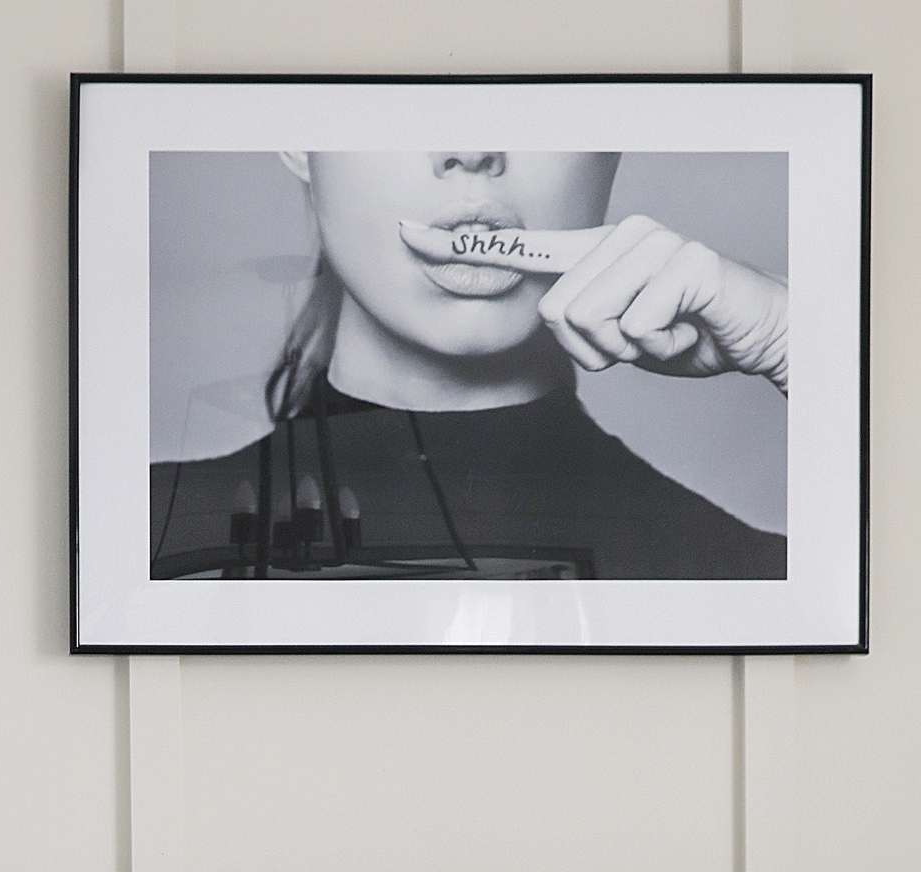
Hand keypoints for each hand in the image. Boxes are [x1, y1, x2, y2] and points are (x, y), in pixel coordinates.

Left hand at [397, 215, 788, 391]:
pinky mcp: (687, 261)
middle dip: (594, 348)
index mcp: (595, 252)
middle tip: (638, 338)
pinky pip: (637, 329)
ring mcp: (655, 242)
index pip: (522, 249)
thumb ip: (574, 321)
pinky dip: (661, 347)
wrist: (747, 335)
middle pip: (556, 314)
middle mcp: (619, 236)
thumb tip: (546, 313)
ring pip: (593, 322)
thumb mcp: (612, 332)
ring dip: (628, 349)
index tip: (410, 238)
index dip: (465, 248)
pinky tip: (686, 328)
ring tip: (663, 331)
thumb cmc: (678, 331)